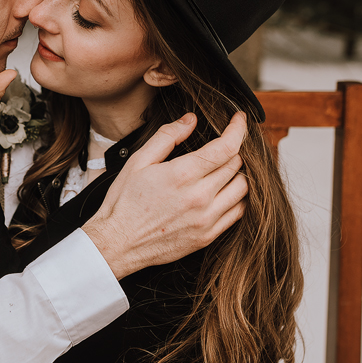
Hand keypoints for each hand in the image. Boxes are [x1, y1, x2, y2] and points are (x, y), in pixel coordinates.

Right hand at [82, 112, 248, 279]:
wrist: (118, 243)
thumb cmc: (124, 201)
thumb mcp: (138, 161)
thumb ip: (167, 136)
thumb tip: (191, 120)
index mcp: (182, 175)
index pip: (226, 147)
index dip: (238, 129)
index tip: (239, 119)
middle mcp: (199, 197)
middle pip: (236, 164)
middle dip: (232, 148)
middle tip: (221, 144)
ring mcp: (206, 219)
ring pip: (243, 188)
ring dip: (238, 173)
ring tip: (225, 167)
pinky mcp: (208, 236)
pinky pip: (238, 212)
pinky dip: (238, 197)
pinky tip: (226, 191)